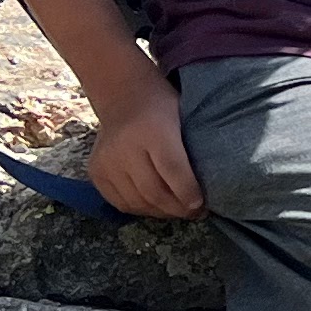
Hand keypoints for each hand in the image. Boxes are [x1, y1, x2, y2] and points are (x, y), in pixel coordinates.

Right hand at [84, 75, 204, 218]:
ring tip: (178, 211)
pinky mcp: (96, 172)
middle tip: (195, 213)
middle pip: (153, 191)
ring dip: (161, 212)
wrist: (123, 97)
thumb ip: (194, 148)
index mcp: (152, 130)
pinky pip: (120, 202)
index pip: (172, 170)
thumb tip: (214, 185)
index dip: (188, 192)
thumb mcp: (184, 117)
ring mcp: (106, 162)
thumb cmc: (162, 109)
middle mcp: (125, 148)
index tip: (201, 206)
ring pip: (137, 202)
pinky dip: (141, 209)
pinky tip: (156, 207)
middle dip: (178, 208)